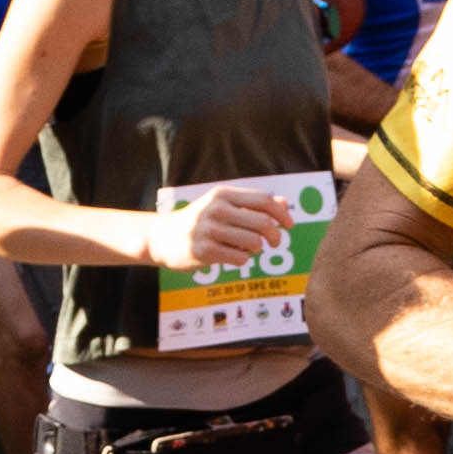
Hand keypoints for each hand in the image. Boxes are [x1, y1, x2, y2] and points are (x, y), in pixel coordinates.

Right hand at [158, 182, 301, 274]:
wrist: (163, 237)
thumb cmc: (200, 220)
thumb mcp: (222, 205)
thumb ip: (252, 203)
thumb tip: (284, 203)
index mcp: (222, 194)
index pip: (264, 200)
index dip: (282, 213)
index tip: (290, 224)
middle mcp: (215, 209)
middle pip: (263, 223)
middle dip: (275, 236)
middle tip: (275, 243)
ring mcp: (209, 230)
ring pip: (254, 242)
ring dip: (257, 249)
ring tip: (248, 248)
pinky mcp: (204, 251)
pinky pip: (240, 258)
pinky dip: (243, 259)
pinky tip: (233, 256)